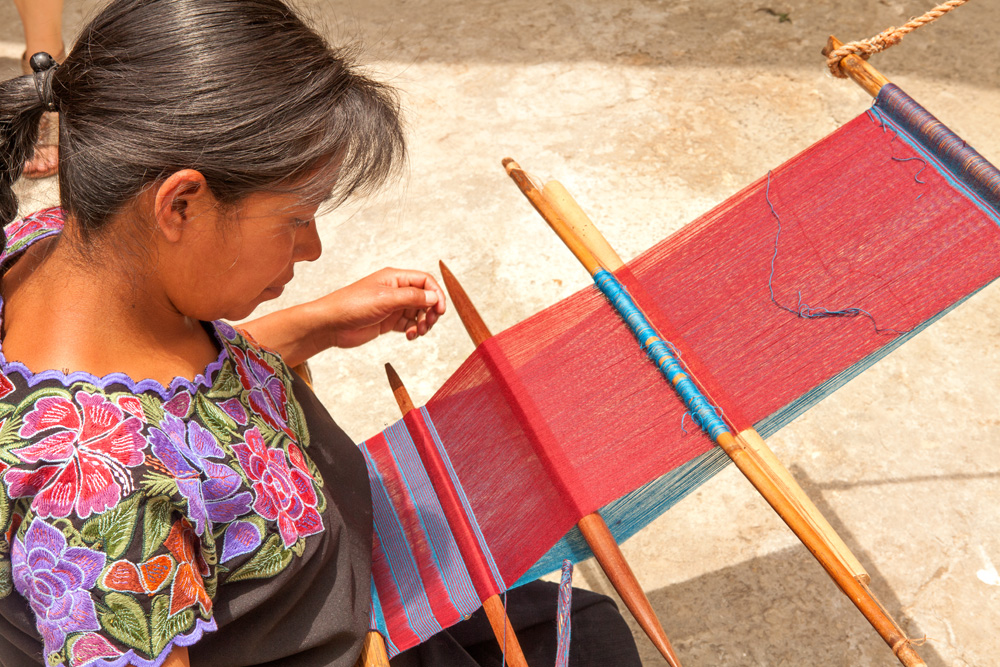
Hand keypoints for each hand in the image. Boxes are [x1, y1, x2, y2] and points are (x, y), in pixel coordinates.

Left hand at [321, 268, 446, 348]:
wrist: (331, 324)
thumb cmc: (352, 305)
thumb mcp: (385, 299)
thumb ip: (412, 297)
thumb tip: (433, 297)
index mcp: (395, 278)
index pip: (425, 281)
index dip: (436, 294)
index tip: (440, 309)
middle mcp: (396, 290)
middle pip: (425, 297)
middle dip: (431, 311)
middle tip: (429, 323)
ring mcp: (392, 306)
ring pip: (418, 312)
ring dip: (423, 323)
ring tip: (418, 332)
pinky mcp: (388, 321)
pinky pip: (409, 324)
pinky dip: (413, 330)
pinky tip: (409, 336)